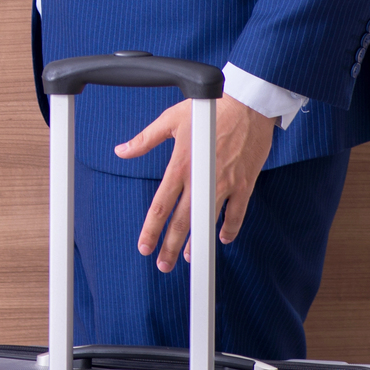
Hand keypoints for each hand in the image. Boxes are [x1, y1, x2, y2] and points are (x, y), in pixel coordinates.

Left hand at [116, 95, 276, 270]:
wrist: (247, 104)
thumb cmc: (209, 107)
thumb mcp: (170, 120)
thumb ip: (145, 139)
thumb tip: (121, 150)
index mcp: (180, 165)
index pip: (161, 204)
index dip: (151, 229)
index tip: (144, 246)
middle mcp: (200, 178)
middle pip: (182, 221)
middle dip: (171, 246)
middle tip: (163, 265)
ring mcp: (224, 183)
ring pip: (207, 221)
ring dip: (198, 243)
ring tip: (190, 260)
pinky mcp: (244, 184)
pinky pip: (236, 213)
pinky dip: (229, 228)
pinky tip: (221, 239)